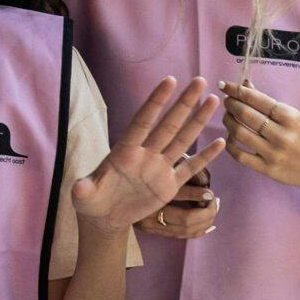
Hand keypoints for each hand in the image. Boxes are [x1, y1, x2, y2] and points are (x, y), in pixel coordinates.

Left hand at [74, 78, 228, 234]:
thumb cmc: (91, 202)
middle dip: (184, 103)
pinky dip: (205, 157)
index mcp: (125, 151)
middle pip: (168, 124)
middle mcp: (145, 154)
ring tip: (212, 100)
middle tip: (199, 80)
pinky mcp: (169, 185)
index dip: (155, 102)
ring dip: (198, 121)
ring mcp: (159, 168)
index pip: (143, 121)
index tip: (169, 80)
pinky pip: (190, 168)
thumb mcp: (84, 196)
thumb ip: (84, 189)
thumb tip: (79, 188)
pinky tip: (221, 142)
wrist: (105, 218)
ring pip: (183, 139)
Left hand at [221, 81, 299, 199]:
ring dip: (228, 122)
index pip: (256, 98)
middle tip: (226, 101)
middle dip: (231, 104)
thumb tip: (244, 84)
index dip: (237, 90)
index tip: (224, 85)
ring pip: (239, 133)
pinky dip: (230, 144)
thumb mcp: (293, 116)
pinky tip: (230, 137)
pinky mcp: (267, 169)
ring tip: (228, 117)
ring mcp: (273, 153)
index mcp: (290, 116)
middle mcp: (281, 134)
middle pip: (246, 114)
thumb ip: (267, 102)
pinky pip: (240, 155)